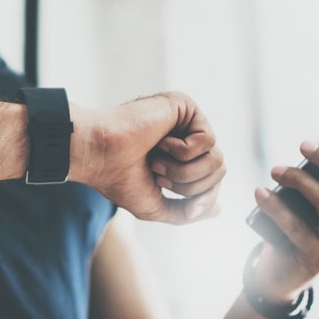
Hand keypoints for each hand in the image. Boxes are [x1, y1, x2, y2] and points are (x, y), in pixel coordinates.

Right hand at [71, 92, 225, 223]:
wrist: (99, 155)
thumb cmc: (119, 178)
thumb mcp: (155, 206)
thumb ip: (185, 212)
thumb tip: (216, 210)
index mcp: (180, 157)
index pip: (213, 180)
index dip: (200, 196)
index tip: (167, 192)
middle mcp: (186, 137)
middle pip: (219, 171)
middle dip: (189, 185)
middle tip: (157, 175)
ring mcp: (186, 121)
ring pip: (216, 159)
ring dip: (184, 171)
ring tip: (156, 162)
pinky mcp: (185, 106)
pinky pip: (207, 140)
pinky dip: (181, 151)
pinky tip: (159, 141)